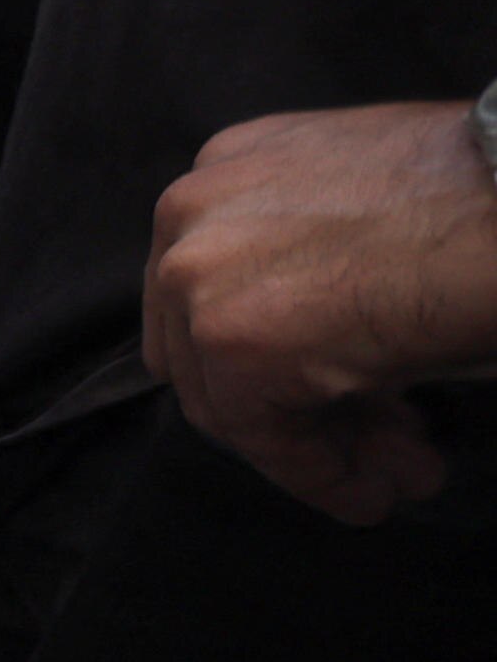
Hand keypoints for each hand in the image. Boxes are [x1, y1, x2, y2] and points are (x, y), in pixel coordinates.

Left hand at [140, 100, 496, 522]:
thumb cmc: (481, 197)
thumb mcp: (373, 213)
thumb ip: (319, 267)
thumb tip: (325, 356)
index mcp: (228, 166)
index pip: (219, 292)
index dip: (282, 356)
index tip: (348, 398)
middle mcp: (194, 213)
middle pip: (217, 351)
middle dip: (308, 409)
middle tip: (387, 446)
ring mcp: (199, 274)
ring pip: (235, 399)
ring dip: (326, 448)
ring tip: (400, 477)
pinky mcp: (229, 337)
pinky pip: (263, 433)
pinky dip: (319, 474)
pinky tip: (374, 495)